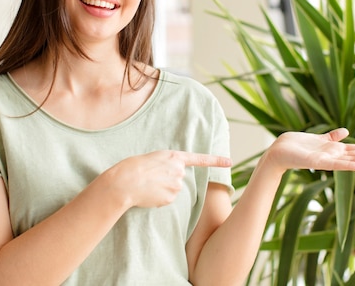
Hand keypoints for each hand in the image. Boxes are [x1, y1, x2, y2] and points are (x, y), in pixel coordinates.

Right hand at [110, 150, 231, 208]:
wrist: (125, 182)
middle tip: (151, 177)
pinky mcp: (171, 198)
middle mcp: (179, 170)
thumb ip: (167, 165)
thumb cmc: (133, 168)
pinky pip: (167, 199)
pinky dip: (158, 198)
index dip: (216, 160)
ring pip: (173, 190)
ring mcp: (176, 185)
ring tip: (147, 185)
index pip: (200, 159)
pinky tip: (148, 194)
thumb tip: (173, 180)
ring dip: (163, 190)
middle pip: (179, 178)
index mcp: (174, 156)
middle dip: (168, 179)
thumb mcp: (153, 159)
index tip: (229, 162)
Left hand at [264, 128, 354, 173]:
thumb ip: (332, 136)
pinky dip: (349, 166)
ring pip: (352, 159)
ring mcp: (327, 160)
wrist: (279, 150)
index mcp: (335, 150)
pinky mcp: (318, 162)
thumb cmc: (298, 145)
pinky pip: (336, 165)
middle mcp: (334, 156)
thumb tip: (346, 131)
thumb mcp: (319, 138)